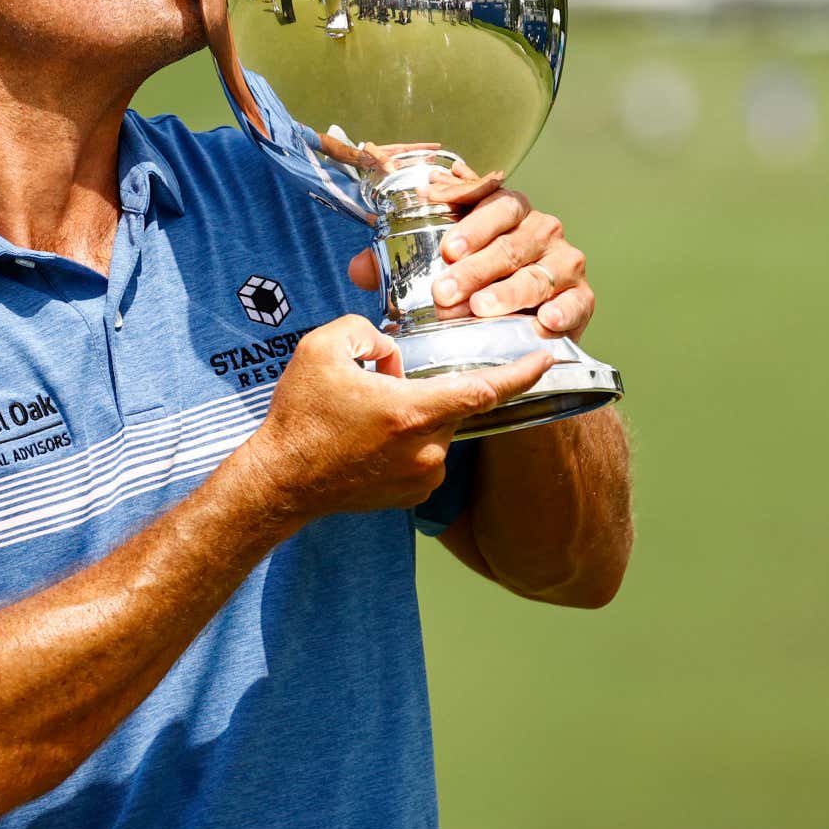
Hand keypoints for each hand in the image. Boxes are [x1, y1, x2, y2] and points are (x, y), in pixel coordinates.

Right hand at [247, 315, 552, 520]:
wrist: (281, 481)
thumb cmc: (300, 416)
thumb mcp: (322, 348)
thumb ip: (367, 332)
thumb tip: (393, 352)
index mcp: (412, 412)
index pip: (484, 388)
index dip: (521, 372)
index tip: (547, 357)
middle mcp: (427, 449)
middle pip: (451, 403)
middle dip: (424, 386)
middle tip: (380, 385)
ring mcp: (423, 476)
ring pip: (436, 429)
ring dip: (413, 415)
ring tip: (363, 419)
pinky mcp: (413, 496)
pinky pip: (424, 455)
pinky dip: (406, 441)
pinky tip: (367, 441)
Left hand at [345, 173, 595, 341]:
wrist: (517, 326)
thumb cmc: (471, 285)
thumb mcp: (434, 267)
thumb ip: (394, 263)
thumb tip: (359, 267)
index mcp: (503, 210)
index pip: (491, 204)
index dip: (470, 224)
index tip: (446, 248)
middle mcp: (539, 229)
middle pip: (510, 243)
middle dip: (476, 268)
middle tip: (446, 292)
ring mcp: (565, 262)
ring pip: (539, 272)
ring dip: (509, 292)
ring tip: (481, 308)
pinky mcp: (582, 297)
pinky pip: (577, 302)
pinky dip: (563, 311)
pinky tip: (545, 321)